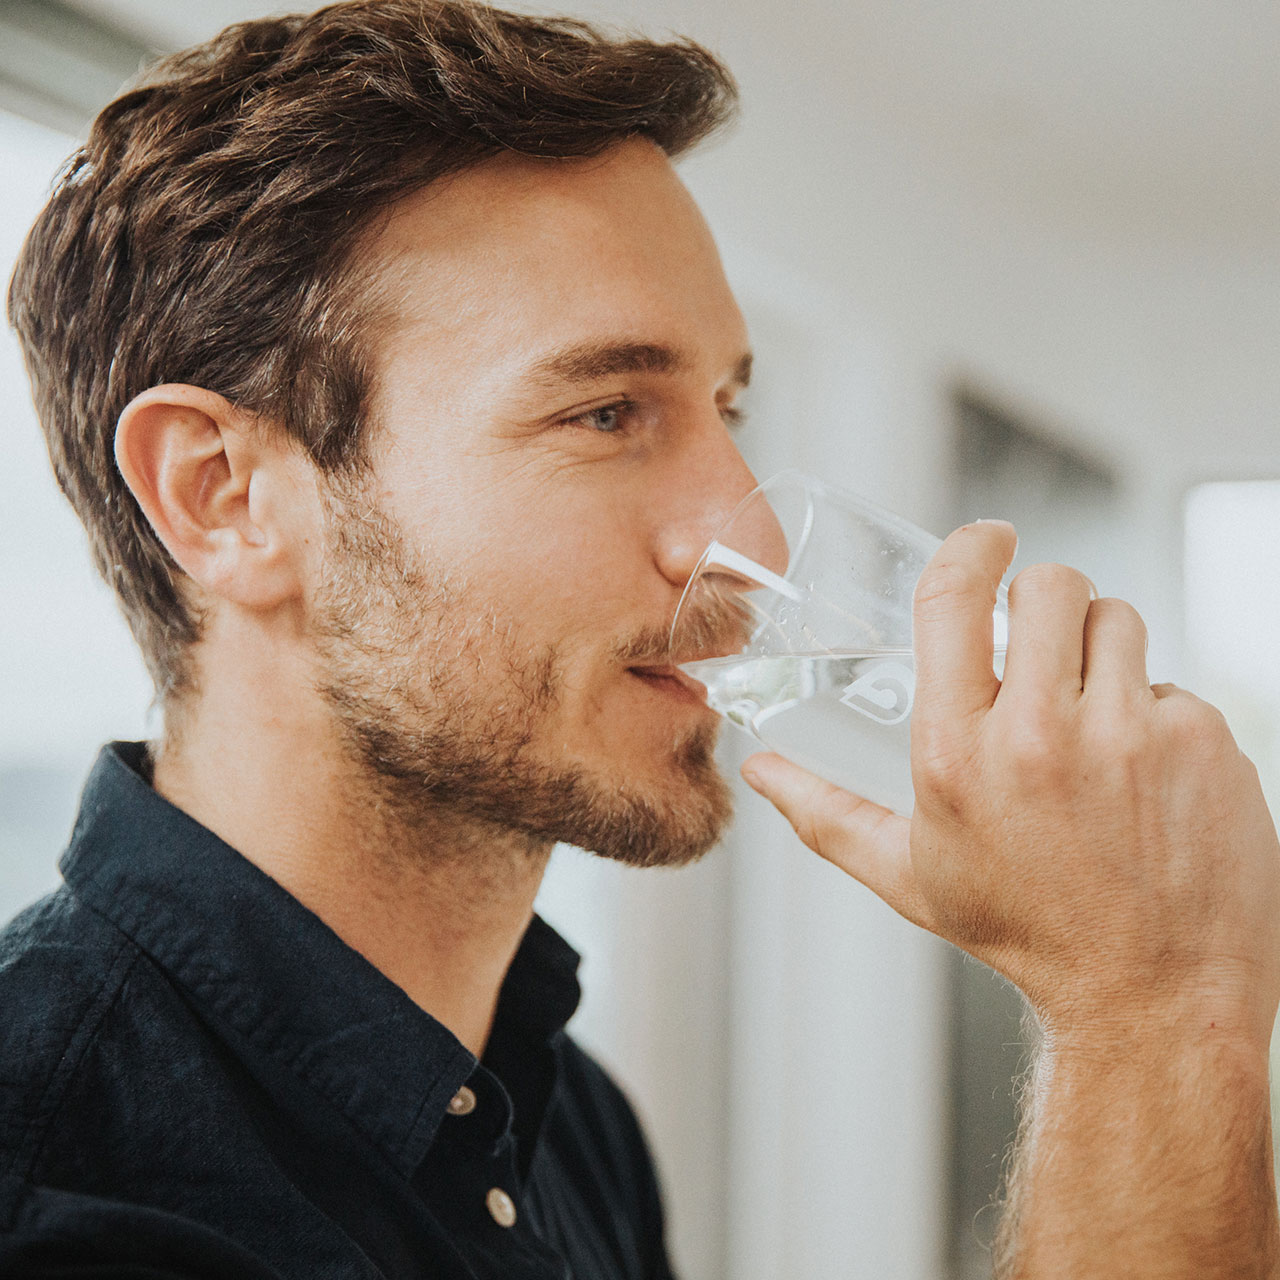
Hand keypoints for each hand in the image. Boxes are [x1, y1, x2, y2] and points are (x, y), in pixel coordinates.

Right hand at [742, 520, 1279, 1048]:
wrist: (1151, 994)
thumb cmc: (1026, 932)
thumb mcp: (909, 875)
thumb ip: (824, 813)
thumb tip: (761, 771)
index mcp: (956, 754)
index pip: (954, 599)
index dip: (970, 547)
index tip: (987, 538)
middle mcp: (1041, 735)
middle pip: (1050, 586)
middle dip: (1043, 601)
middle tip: (1042, 645)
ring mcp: (1131, 734)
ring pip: (1118, 619)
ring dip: (1101, 650)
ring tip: (1093, 717)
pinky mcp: (1203, 742)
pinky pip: (1174, 683)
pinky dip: (1157, 713)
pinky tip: (1144, 775)